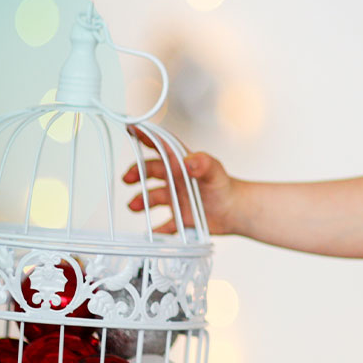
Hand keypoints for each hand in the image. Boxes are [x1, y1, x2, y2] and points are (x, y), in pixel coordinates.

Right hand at [120, 129, 239, 235]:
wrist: (235, 210)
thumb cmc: (225, 186)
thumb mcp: (215, 171)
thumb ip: (203, 164)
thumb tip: (188, 161)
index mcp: (182, 164)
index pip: (162, 146)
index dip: (147, 136)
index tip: (131, 129)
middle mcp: (176, 179)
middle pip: (151, 171)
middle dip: (136, 172)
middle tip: (127, 178)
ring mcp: (176, 197)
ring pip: (153, 196)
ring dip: (141, 200)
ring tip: (133, 206)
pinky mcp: (179, 216)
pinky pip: (164, 224)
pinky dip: (156, 229)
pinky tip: (150, 233)